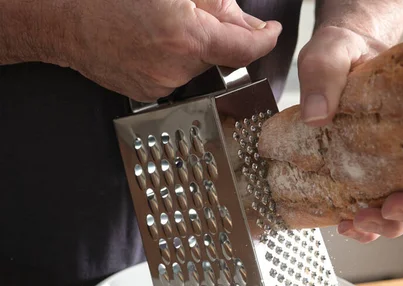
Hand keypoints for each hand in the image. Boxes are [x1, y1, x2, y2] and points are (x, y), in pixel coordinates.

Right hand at [61, 0, 281, 101]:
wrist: (63, 18)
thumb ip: (218, 5)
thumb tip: (249, 24)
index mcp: (187, 37)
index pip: (245, 48)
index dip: (265, 39)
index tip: (271, 31)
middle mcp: (177, 68)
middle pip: (220, 54)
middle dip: (219, 35)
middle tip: (194, 13)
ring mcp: (161, 84)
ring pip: (199, 65)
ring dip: (195, 47)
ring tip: (163, 26)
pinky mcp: (148, 91)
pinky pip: (176, 75)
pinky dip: (175, 59)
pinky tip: (152, 42)